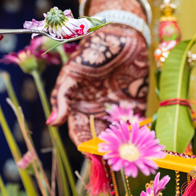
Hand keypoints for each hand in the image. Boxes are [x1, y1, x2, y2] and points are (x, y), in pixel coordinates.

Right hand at [47, 25, 148, 145]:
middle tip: (111, 160)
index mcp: (80, 107)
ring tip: (127, 156)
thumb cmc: (91, 52)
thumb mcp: (72, 73)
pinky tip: (143, 144)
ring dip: (122, 147)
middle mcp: (98, 113)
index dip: (84, 145)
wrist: (119, 35)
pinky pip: (138, 125)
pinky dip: (140, 135)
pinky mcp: (136, 105)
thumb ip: (62, 97)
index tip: (90, 155)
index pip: (80, 133)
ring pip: (118, 136)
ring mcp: (117, 111)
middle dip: (104, 150)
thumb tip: (52, 123)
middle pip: (99, 139)